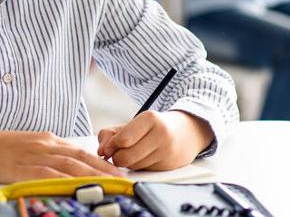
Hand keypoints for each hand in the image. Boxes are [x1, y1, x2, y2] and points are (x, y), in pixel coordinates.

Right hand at [0, 130, 123, 182]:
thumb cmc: (5, 148)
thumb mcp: (33, 145)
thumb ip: (53, 152)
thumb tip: (74, 162)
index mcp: (50, 139)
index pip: (82, 151)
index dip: (101, 161)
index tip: (118, 170)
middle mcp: (47, 146)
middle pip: (82, 158)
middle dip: (104, 169)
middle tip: (122, 179)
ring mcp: (37, 157)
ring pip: (70, 166)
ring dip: (92, 176)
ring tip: (109, 185)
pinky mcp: (25, 169)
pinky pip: (48, 175)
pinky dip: (65, 181)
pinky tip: (77, 187)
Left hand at [96, 110, 213, 171]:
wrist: (188, 131)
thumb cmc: (154, 126)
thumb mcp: (134, 123)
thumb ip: (111, 134)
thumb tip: (101, 152)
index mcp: (150, 118)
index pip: (122, 140)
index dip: (110, 147)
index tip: (107, 148)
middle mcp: (161, 134)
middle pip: (125, 157)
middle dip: (117, 158)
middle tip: (118, 153)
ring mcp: (167, 151)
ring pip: (134, 166)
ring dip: (128, 163)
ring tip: (134, 153)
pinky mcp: (169, 165)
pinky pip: (144, 172)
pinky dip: (140, 167)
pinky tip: (146, 158)